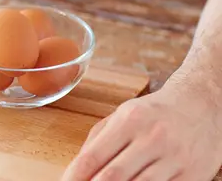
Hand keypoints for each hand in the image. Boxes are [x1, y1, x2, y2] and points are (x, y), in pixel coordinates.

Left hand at [62, 82, 221, 180]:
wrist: (203, 104)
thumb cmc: (156, 111)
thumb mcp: (123, 115)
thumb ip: (98, 139)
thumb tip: (76, 168)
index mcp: (130, 120)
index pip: (93, 156)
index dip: (75, 176)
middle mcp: (153, 138)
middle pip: (113, 176)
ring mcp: (175, 158)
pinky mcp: (193, 175)